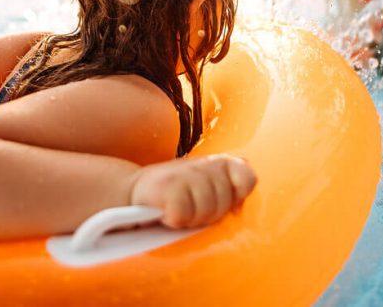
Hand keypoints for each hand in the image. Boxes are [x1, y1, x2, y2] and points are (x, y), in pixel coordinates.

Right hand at [129, 155, 256, 228]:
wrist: (136, 190)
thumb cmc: (177, 192)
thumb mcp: (206, 185)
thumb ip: (228, 191)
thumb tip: (239, 209)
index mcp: (220, 162)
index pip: (247, 178)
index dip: (238, 196)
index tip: (225, 203)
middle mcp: (206, 164)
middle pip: (225, 203)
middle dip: (210, 214)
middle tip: (192, 208)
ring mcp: (186, 173)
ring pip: (205, 211)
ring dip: (191, 218)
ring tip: (180, 210)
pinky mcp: (168, 187)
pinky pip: (182, 215)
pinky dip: (174, 219)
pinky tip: (166, 212)